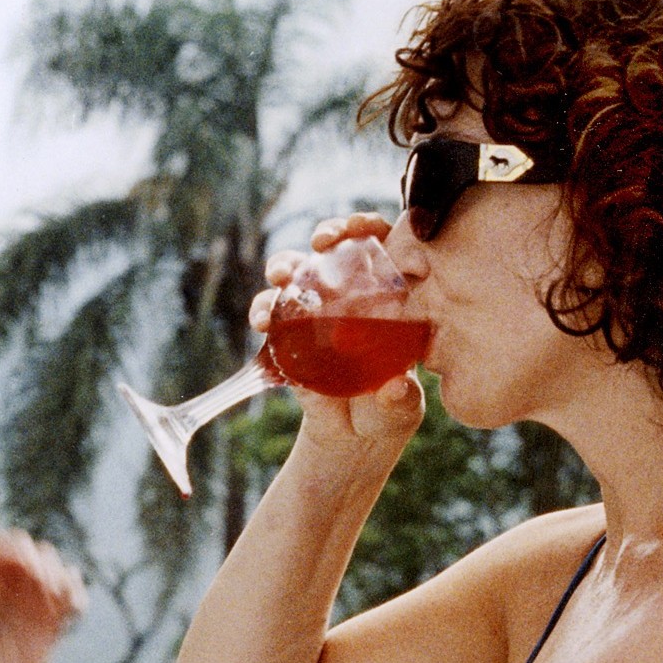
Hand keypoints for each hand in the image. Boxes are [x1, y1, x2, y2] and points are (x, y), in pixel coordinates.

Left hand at [0, 530, 85, 662]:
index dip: (9, 546)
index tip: (19, 564)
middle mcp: (8, 585)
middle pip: (30, 549)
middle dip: (39, 560)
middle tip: (39, 583)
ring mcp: (31, 600)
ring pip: (54, 567)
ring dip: (60, 574)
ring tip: (58, 597)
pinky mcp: (52, 619)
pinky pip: (72, 595)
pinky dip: (77, 594)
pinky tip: (74, 610)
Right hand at [249, 212, 424, 446]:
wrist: (351, 436)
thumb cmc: (388, 411)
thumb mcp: (400, 407)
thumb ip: (399, 398)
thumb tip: (393, 389)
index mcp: (390, 297)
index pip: (386, 245)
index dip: (372, 226)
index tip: (361, 227)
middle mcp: (353, 292)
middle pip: (340, 244)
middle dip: (329, 231)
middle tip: (322, 241)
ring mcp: (318, 308)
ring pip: (300, 269)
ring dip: (286, 264)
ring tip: (281, 278)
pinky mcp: (289, 331)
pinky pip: (273, 310)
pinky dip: (264, 309)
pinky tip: (263, 320)